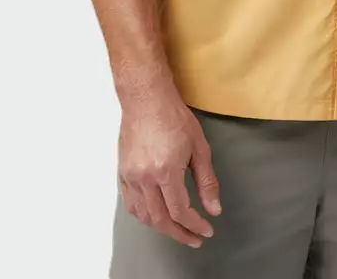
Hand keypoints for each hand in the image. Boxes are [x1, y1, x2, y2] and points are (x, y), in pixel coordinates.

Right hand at [117, 90, 221, 248]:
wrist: (147, 99)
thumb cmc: (174, 117)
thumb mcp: (199, 147)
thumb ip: (207, 181)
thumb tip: (213, 209)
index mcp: (166, 171)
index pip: (181, 211)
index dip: (195, 225)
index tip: (207, 230)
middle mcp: (145, 178)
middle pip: (161, 220)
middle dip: (180, 233)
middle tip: (194, 238)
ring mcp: (131, 177)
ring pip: (144, 216)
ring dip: (162, 227)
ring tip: (178, 229)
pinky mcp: (123, 173)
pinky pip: (131, 204)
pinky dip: (145, 216)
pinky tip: (156, 215)